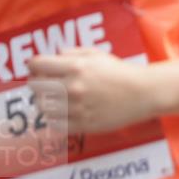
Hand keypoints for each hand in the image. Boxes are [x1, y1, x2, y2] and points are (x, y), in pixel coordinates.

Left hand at [27, 49, 154, 134]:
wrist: (144, 93)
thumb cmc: (121, 72)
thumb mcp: (96, 54)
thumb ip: (71, 53)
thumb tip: (53, 57)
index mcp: (75, 67)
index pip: (36, 65)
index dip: (34, 66)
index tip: (38, 69)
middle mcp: (73, 87)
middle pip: (35, 87)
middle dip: (36, 84)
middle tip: (43, 85)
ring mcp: (77, 108)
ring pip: (43, 108)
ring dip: (44, 102)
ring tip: (53, 100)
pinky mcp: (84, 124)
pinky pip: (56, 125)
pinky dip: (54, 119)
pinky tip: (61, 114)